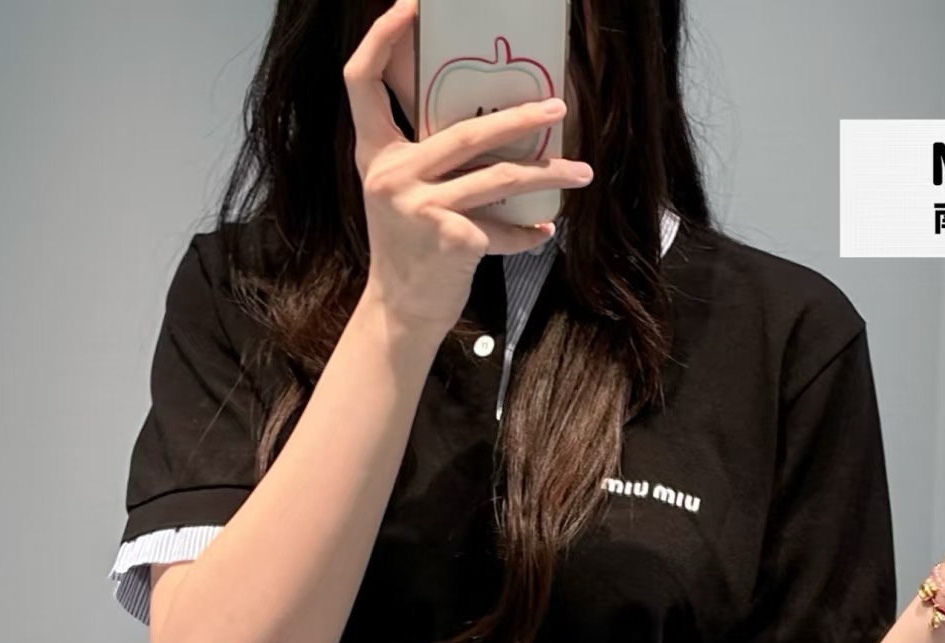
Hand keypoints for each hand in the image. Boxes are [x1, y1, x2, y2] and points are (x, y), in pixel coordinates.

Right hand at [344, 0, 593, 339]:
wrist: (400, 311)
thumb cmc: (408, 245)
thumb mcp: (400, 191)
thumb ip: (424, 152)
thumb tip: (484, 113)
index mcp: (375, 153)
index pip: (362, 80)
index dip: (383, 36)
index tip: (412, 5)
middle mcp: (391, 174)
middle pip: (467, 131)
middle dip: (521, 118)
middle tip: (558, 107)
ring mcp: (419, 207)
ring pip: (499, 177)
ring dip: (548, 176)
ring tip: (581, 173)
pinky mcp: (448, 240)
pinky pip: (502, 228)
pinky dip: (527, 233)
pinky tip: (544, 233)